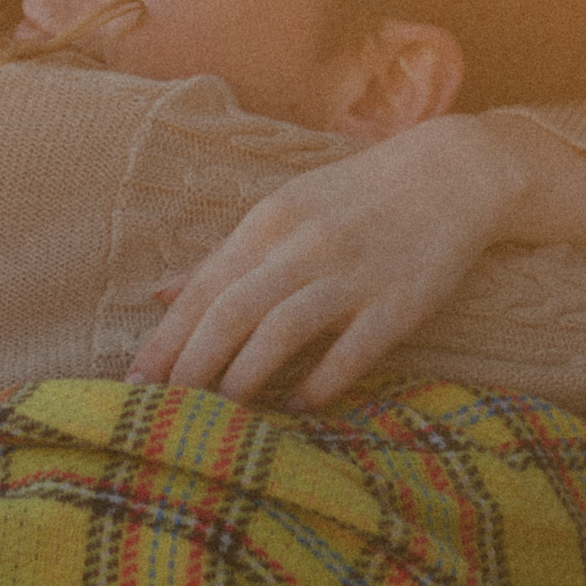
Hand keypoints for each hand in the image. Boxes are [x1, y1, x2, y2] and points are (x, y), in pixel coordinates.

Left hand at [127, 112, 585, 410]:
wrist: (452, 172)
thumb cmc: (356, 197)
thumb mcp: (284, 212)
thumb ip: (223, 257)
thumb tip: (158, 294)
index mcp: (270, 220)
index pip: (204, 288)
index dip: (166, 339)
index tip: (132, 382)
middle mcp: (306, 244)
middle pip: (232, 310)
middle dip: (192, 364)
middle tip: (163, 410)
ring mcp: (354, 272)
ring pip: (283, 329)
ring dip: (246, 376)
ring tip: (221, 413)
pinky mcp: (401, 301)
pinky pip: (353, 350)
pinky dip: (321, 381)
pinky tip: (300, 406)